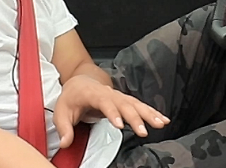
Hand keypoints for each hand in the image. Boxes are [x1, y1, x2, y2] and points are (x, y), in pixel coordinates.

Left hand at [52, 74, 169, 147]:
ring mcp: (119, 96)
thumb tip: (65, 143)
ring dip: (148, 114)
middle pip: (124, 104)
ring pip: (136, 103)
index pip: (104, 102)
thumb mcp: (62, 111)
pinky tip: (163, 120)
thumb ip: (64, 128)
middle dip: (135, 117)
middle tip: (143, 131)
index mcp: (93, 93)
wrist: (80, 82)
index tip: (119, 124)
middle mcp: (109, 93)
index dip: (112, 112)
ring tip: (160, 124)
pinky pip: (140, 106)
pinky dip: (152, 112)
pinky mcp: (125, 100)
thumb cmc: (72, 97)